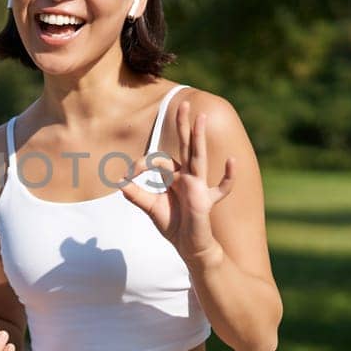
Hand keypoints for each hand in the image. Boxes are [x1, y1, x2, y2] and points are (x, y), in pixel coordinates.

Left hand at [119, 98, 235, 264]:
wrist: (189, 247)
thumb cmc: (174, 226)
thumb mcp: (151, 209)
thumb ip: (137, 195)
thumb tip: (119, 182)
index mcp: (176, 176)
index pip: (159, 160)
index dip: (141, 165)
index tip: (127, 176)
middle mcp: (188, 176)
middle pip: (185, 146)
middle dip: (183, 125)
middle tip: (183, 103)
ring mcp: (198, 186)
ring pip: (199, 157)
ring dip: (198, 137)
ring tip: (201, 118)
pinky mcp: (205, 201)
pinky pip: (221, 187)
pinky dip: (227, 176)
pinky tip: (231, 161)